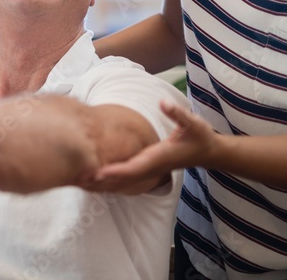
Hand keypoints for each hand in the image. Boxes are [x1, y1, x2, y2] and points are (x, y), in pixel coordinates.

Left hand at [90, 99, 215, 193]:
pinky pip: (127, 178)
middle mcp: (152, 166)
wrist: (208, 152)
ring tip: (79, 182)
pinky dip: (111, 181)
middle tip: (78, 180)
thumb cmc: (200, 136)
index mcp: (159, 156)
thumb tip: (163, 103)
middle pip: (124, 179)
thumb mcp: (192, 122)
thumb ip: (178, 113)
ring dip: (103, 183)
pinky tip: (96, 180)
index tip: (99, 173)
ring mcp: (150, 170)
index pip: (134, 167)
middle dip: (102, 181)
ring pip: (124, 182)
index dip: (116, 171)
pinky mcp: (148, 169)